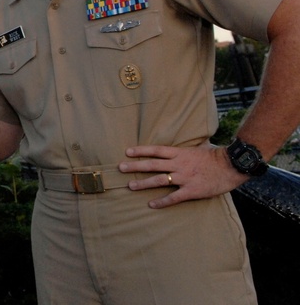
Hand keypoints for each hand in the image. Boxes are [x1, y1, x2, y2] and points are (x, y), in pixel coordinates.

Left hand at [118, 143, 248, 208]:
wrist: (231, 166)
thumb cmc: (215, 156)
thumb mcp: (197, 148)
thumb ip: (185, 150)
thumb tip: (177, 149)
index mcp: (179, 153)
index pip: (155, 150)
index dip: (141, 151)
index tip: (127, 152)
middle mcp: (178, 164)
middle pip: (152, 165)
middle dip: (135, 166)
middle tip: (121, 168)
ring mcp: (184, 178)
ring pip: (159, 180)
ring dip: (143, 184)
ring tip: (130, 186)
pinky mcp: (191, 190)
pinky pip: (173, 197)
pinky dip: (162, 201)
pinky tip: (152, 204)